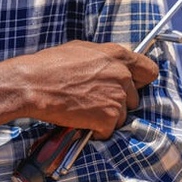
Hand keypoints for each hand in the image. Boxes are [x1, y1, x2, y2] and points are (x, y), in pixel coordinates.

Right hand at [0, 41, 158, 139]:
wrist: (33, 84)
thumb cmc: (50, 65)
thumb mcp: (81, 50)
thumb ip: (103, 58)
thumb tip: (110, 65)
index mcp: (116, 55)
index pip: (149, 70)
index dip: (141, 81)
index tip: (133, 87)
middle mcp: (122, 75)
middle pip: (133, 98)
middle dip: (117, 102)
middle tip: (94, 101)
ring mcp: (117, 97)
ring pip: (121, 116)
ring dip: (105, 117)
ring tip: (83, 110)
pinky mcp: (108, 117)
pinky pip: (108, 130)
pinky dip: (96, 130)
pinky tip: (80, 120)